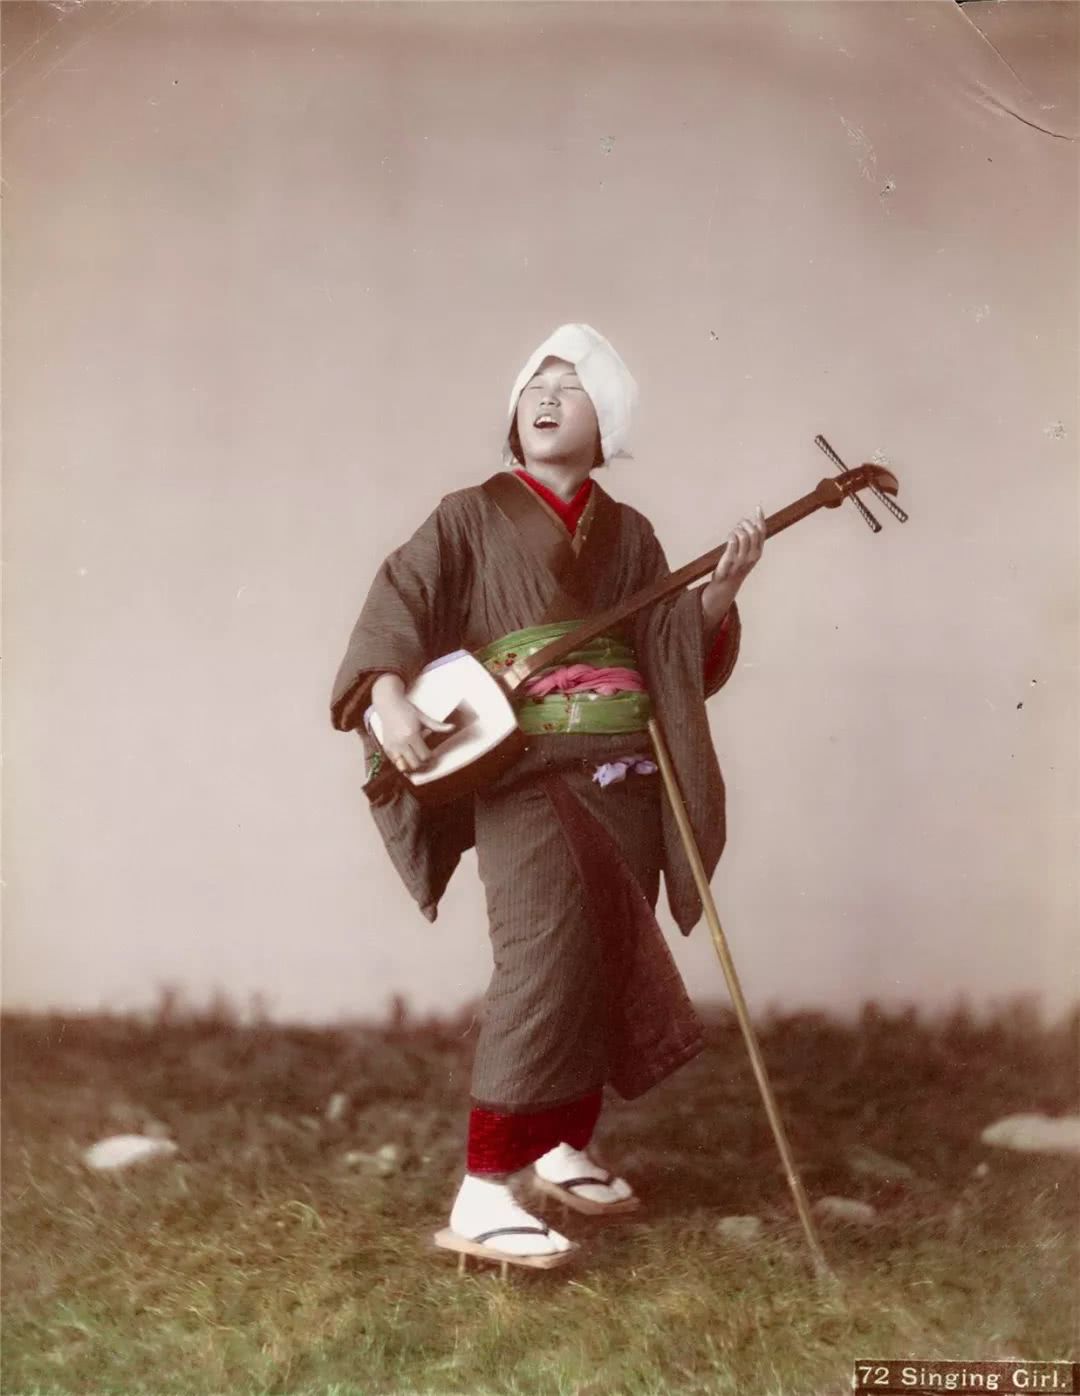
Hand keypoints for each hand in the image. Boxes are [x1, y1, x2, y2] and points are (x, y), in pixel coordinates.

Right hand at [371, 675, 452, 773]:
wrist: (388, 705)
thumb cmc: (407, 710)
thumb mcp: (423, 717)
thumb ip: (437, 726)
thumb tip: (453, 727)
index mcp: (411, 735)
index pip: (424, 756)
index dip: (431, 758)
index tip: (433, 755)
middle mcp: (401, 742)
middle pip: (415, 764)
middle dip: (423, 765)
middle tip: (427, 760)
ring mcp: (392, 746)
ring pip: (404, 767)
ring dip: (412, 767)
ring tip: (418, 761)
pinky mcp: (386, 748)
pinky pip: (395, 763)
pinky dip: (403, 764)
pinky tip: (408, 759)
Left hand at [701, 506, 765, 626]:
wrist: (726, 584)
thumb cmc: (736, 566)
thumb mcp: (748, 554)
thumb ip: (751, 540)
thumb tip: (754, 521)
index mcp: (758, 552)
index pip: (762, 532)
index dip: (760, 518)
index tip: (757, 507)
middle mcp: (752, 555)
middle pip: (753, 532)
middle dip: (745, 523)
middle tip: (738, 525)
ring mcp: (742, 558)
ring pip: (743, 535)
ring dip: (736, 529)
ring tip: (732, 533)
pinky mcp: (730, 560)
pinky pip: (733, 542)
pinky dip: (731, 536)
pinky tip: (730, 537)